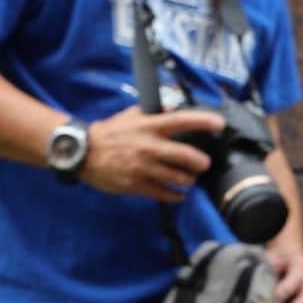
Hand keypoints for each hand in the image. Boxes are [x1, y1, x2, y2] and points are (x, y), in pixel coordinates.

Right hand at [82, 105, 224, 202]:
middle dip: (201, 162)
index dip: (203, 121)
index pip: (182, 121)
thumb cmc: (109, 133)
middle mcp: (149, 147)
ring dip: (188, 179)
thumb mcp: (131, 115)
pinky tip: (179, 194)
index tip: (219, 124)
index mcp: (149, 126)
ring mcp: (143, 168)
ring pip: (177, 177)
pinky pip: (162, 193)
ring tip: (190, 179)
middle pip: (186, 156)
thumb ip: (154, 112)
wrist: (84, 153)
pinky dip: (175, 195)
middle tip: (204, 163)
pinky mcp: (136, 185)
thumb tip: (174, 107)